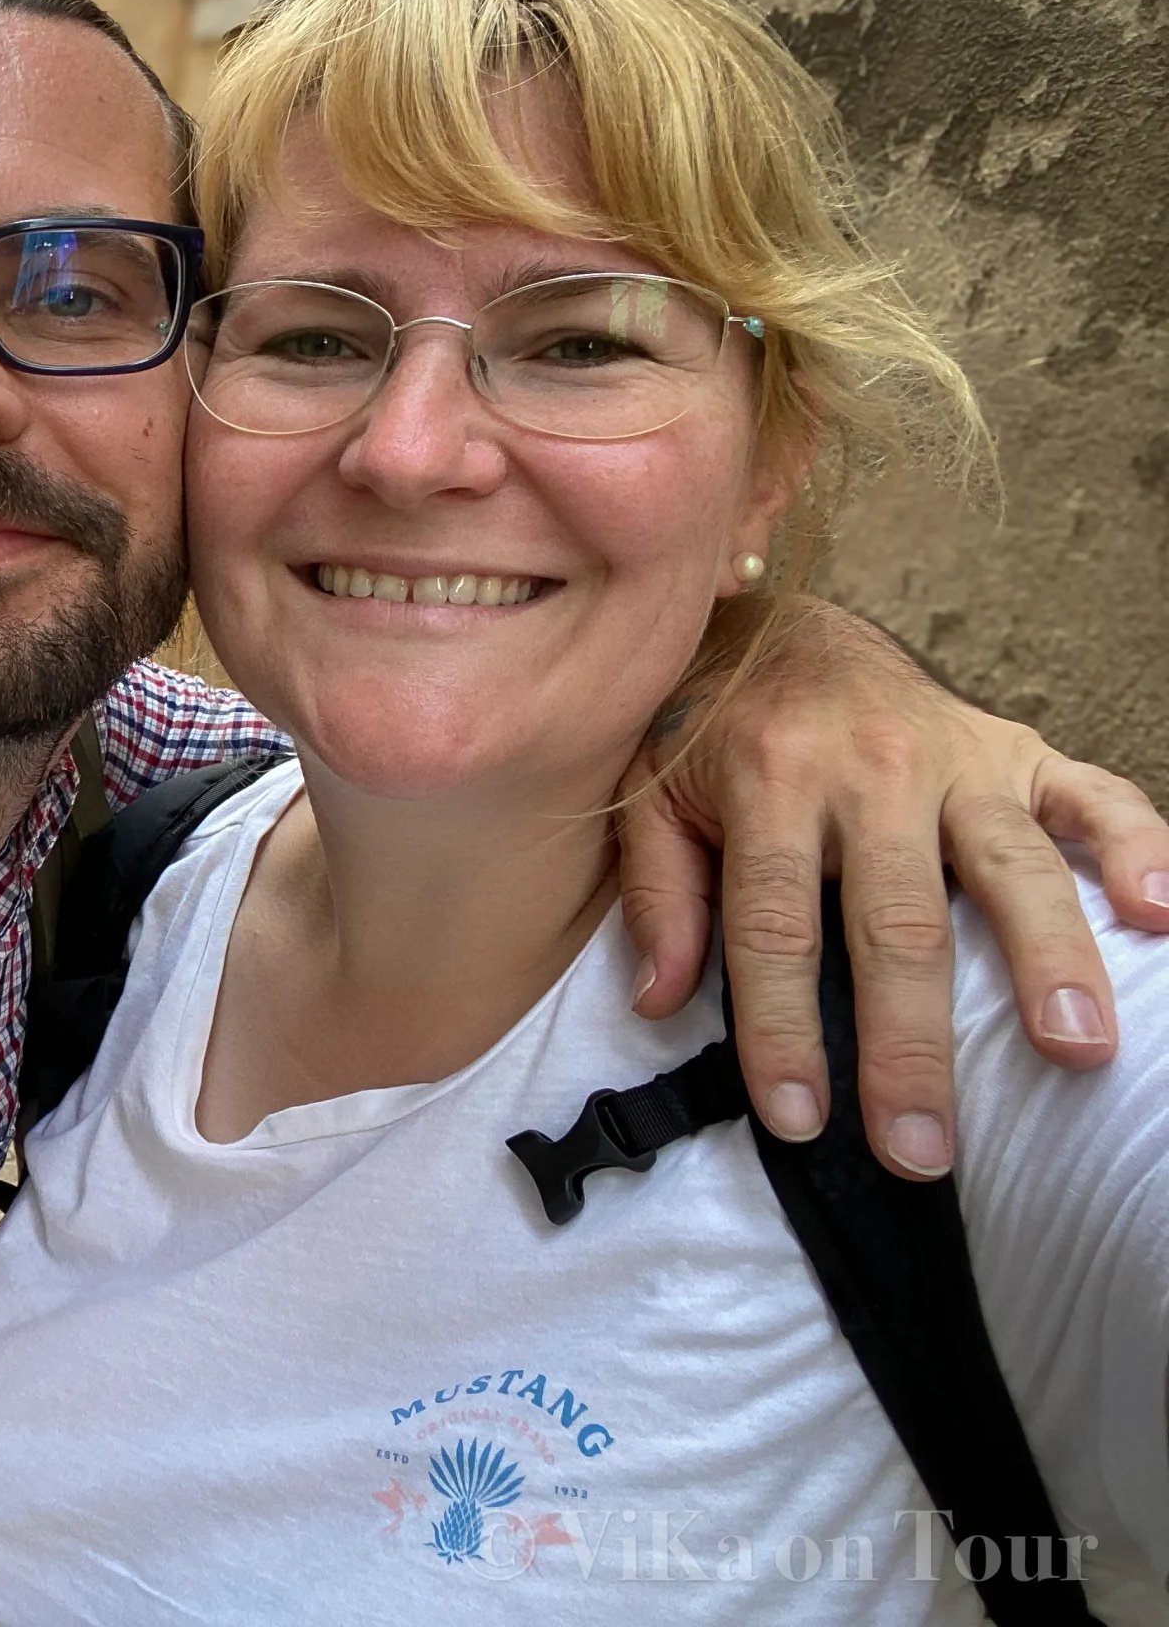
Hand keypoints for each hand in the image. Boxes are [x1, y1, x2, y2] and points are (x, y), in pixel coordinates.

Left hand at [617, 598, 1168, 1177]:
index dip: (783, 1028)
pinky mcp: (1017, 748)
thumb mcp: (651, 792)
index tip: (798, 1119)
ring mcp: (954, 756)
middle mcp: (868, 767)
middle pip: (898, 922)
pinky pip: (1094, 795)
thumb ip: (658, 893)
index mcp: (768, 779)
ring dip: (1048, 959)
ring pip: (1010, 866)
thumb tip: (661, 1001)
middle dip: (910, 1043)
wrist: (780, 624)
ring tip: (1076, 1050)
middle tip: (922, 1144)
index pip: (775, 926)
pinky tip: (1164, 915)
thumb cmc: (713, 729)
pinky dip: (1140, 848)